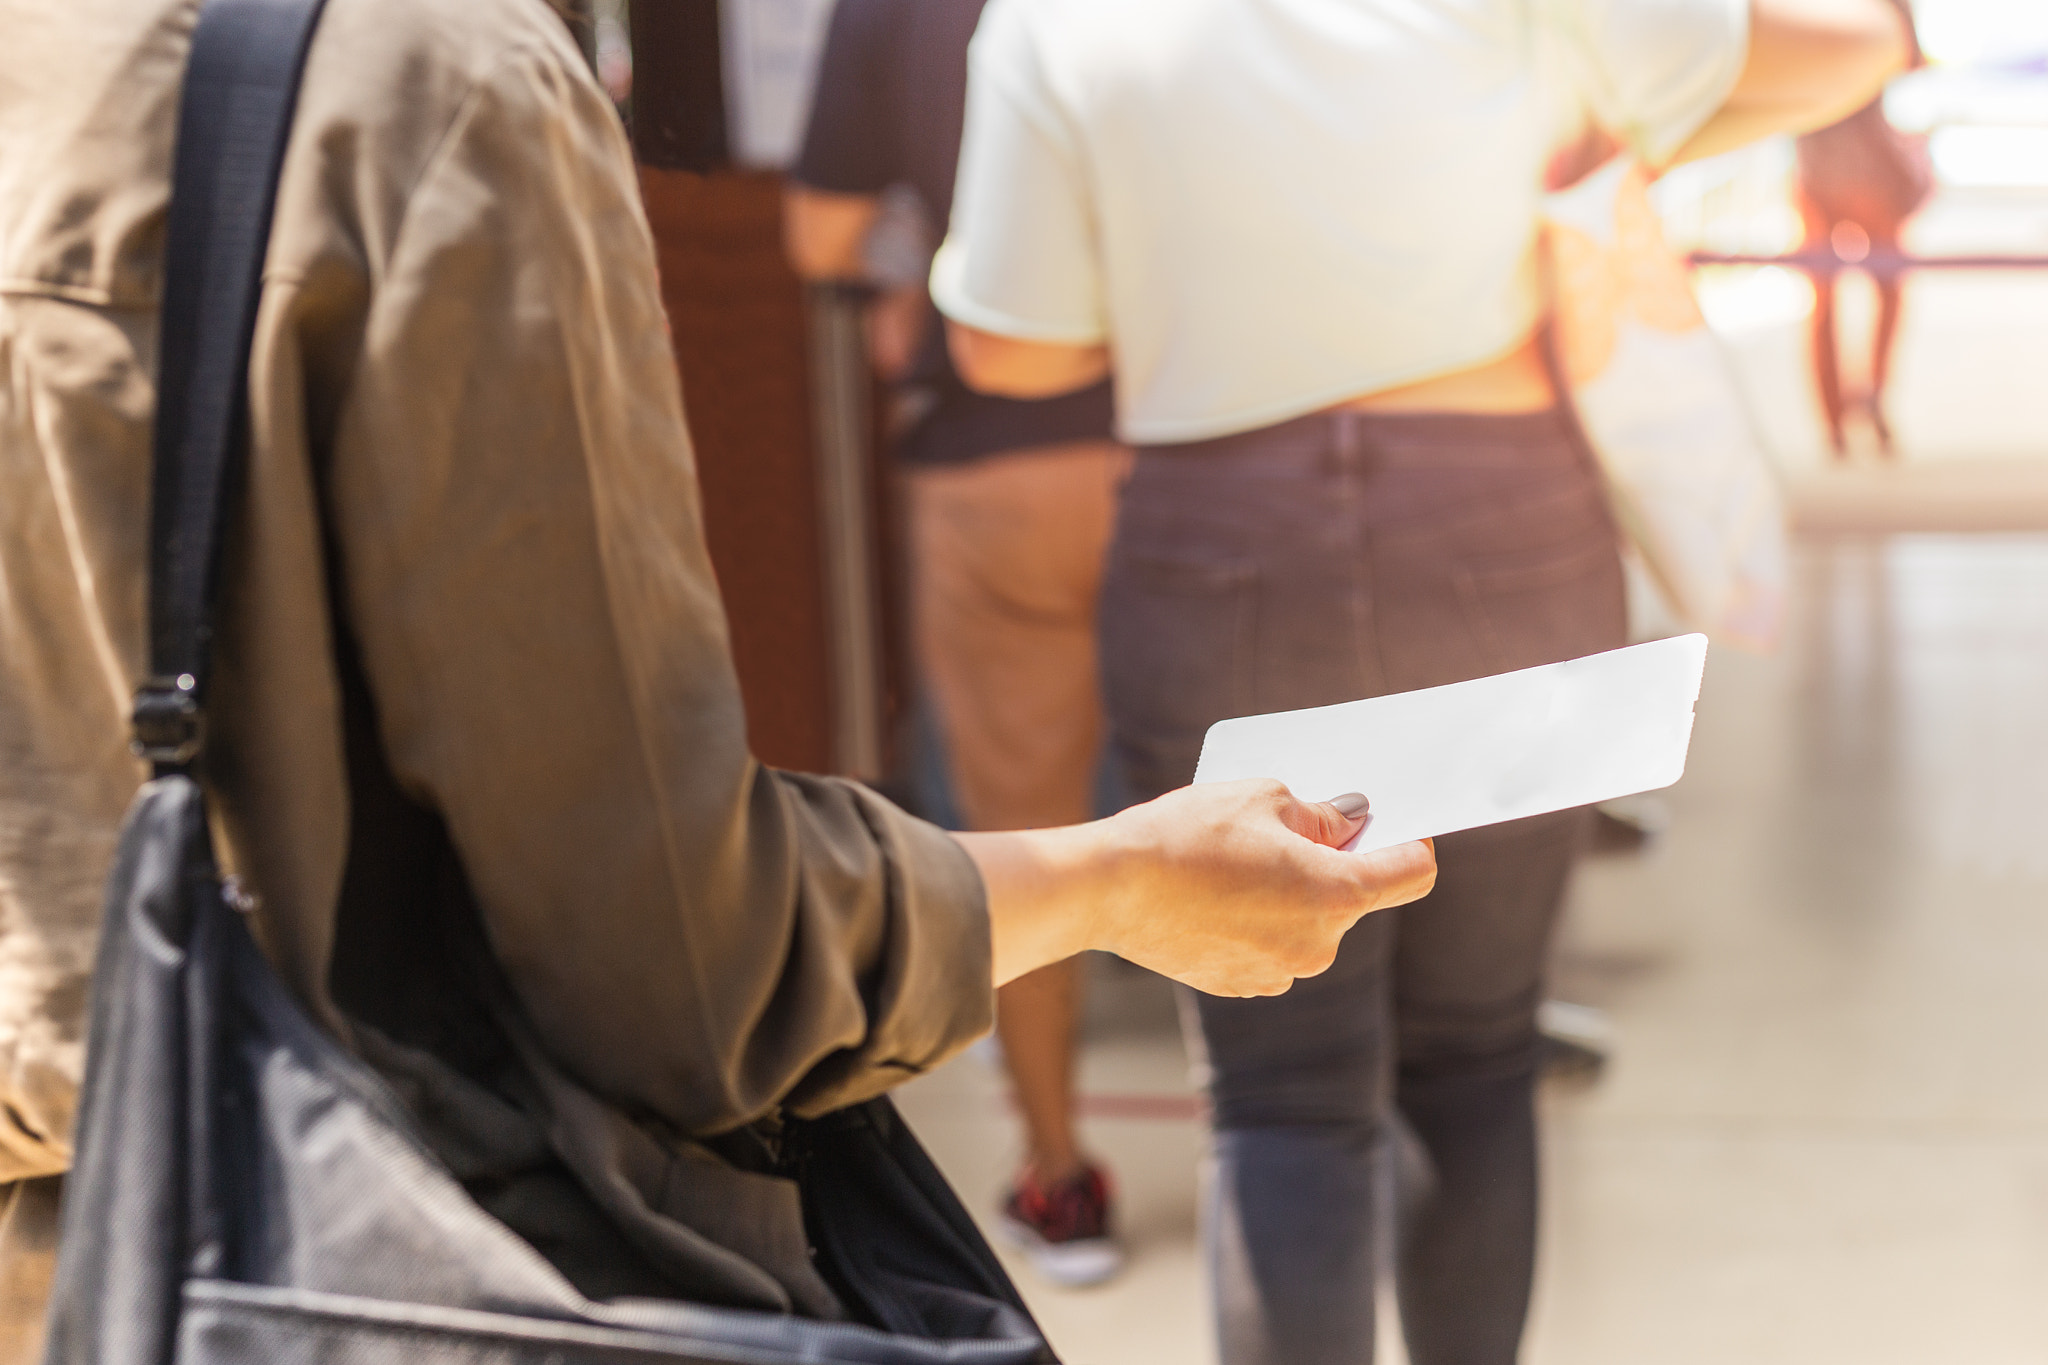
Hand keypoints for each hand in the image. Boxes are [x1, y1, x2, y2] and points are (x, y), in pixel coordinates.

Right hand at [958, 780, 1435, 996]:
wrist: (1110, 887)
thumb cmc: (1187, 834)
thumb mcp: (1262, 798)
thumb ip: (1322, 815)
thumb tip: (1349, 824)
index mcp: (1335, 895)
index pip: (1412, 873)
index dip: (1409, 843)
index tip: (1388, 827)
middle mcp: (1319, 946)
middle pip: (1353, 899)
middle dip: (1331, 864)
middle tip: (1281, 832)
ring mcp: (1281, 973)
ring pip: (1309, 924)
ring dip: (1291, 896)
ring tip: (1235, 865)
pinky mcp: (1243, 985)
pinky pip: (1272, 947)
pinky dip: (1258, 922)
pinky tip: (1215, 897)